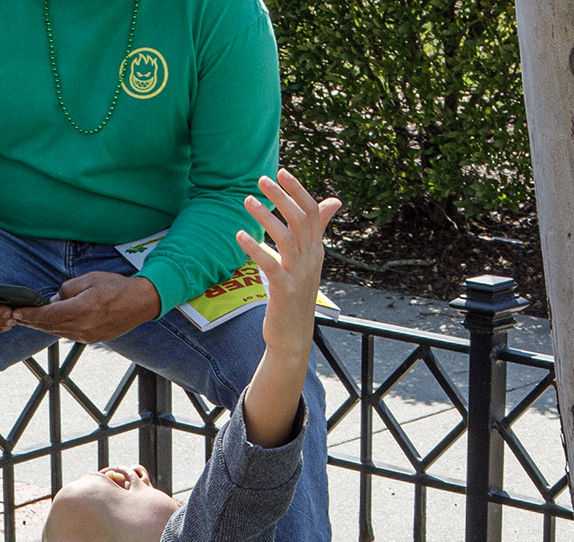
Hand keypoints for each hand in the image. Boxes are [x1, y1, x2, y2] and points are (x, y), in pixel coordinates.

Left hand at [12, 268, 161, 343]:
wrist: (140, 303)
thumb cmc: (116, 287)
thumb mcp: (89, 279)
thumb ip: (67, 289)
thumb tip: (53, 299)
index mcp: (82, 309)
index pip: (48, 315)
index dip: (30, 314)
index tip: (16, 312)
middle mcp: (83, 327)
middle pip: (49, 326)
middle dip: (31, 321)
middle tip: (15, 317)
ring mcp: (87, 336)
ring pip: (57, 332)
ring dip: (41, 327)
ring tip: (27, 321)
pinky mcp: (91, 339)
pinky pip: (67, 334)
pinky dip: (55, 329)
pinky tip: (47, 325)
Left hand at [234, 168, 340, 359]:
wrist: (293, 337)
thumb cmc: (295, 297)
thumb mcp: (308, 262)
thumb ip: (316, 231)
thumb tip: (333, 201)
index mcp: (316, 250)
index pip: (312, 212)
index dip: (297, 190)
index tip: (281, 172)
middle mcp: (311, 259)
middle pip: (300, 218)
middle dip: (281, 196)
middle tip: (261, 180)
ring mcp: (299, 275)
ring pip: (286, 237)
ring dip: (265, 216)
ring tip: (247, 201)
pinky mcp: (285, 290)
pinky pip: (271, 264)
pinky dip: (255, 248)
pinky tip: (240, 235)